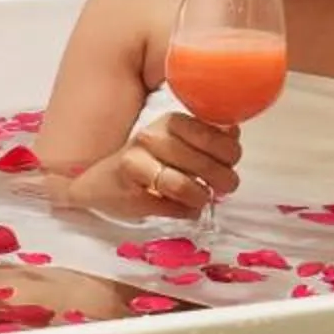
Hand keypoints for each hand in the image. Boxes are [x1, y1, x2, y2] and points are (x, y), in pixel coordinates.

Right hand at [58, 113, 241, 223]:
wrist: (99, 182)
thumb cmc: (146, 162)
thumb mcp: (177, 143)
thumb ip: (206, 138)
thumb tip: (233, 135)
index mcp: (169, 122)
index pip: (212, 135)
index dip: (230, 153)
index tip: (230, 163)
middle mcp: (152, 137)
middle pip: (202, 162)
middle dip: (223, 179)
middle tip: (225, 187)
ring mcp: (137, 163)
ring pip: (183, 185)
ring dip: (201, 197)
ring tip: (202, 199)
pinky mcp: (129, 190)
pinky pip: (169, 207)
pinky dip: (183, 212)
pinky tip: (184, 209)